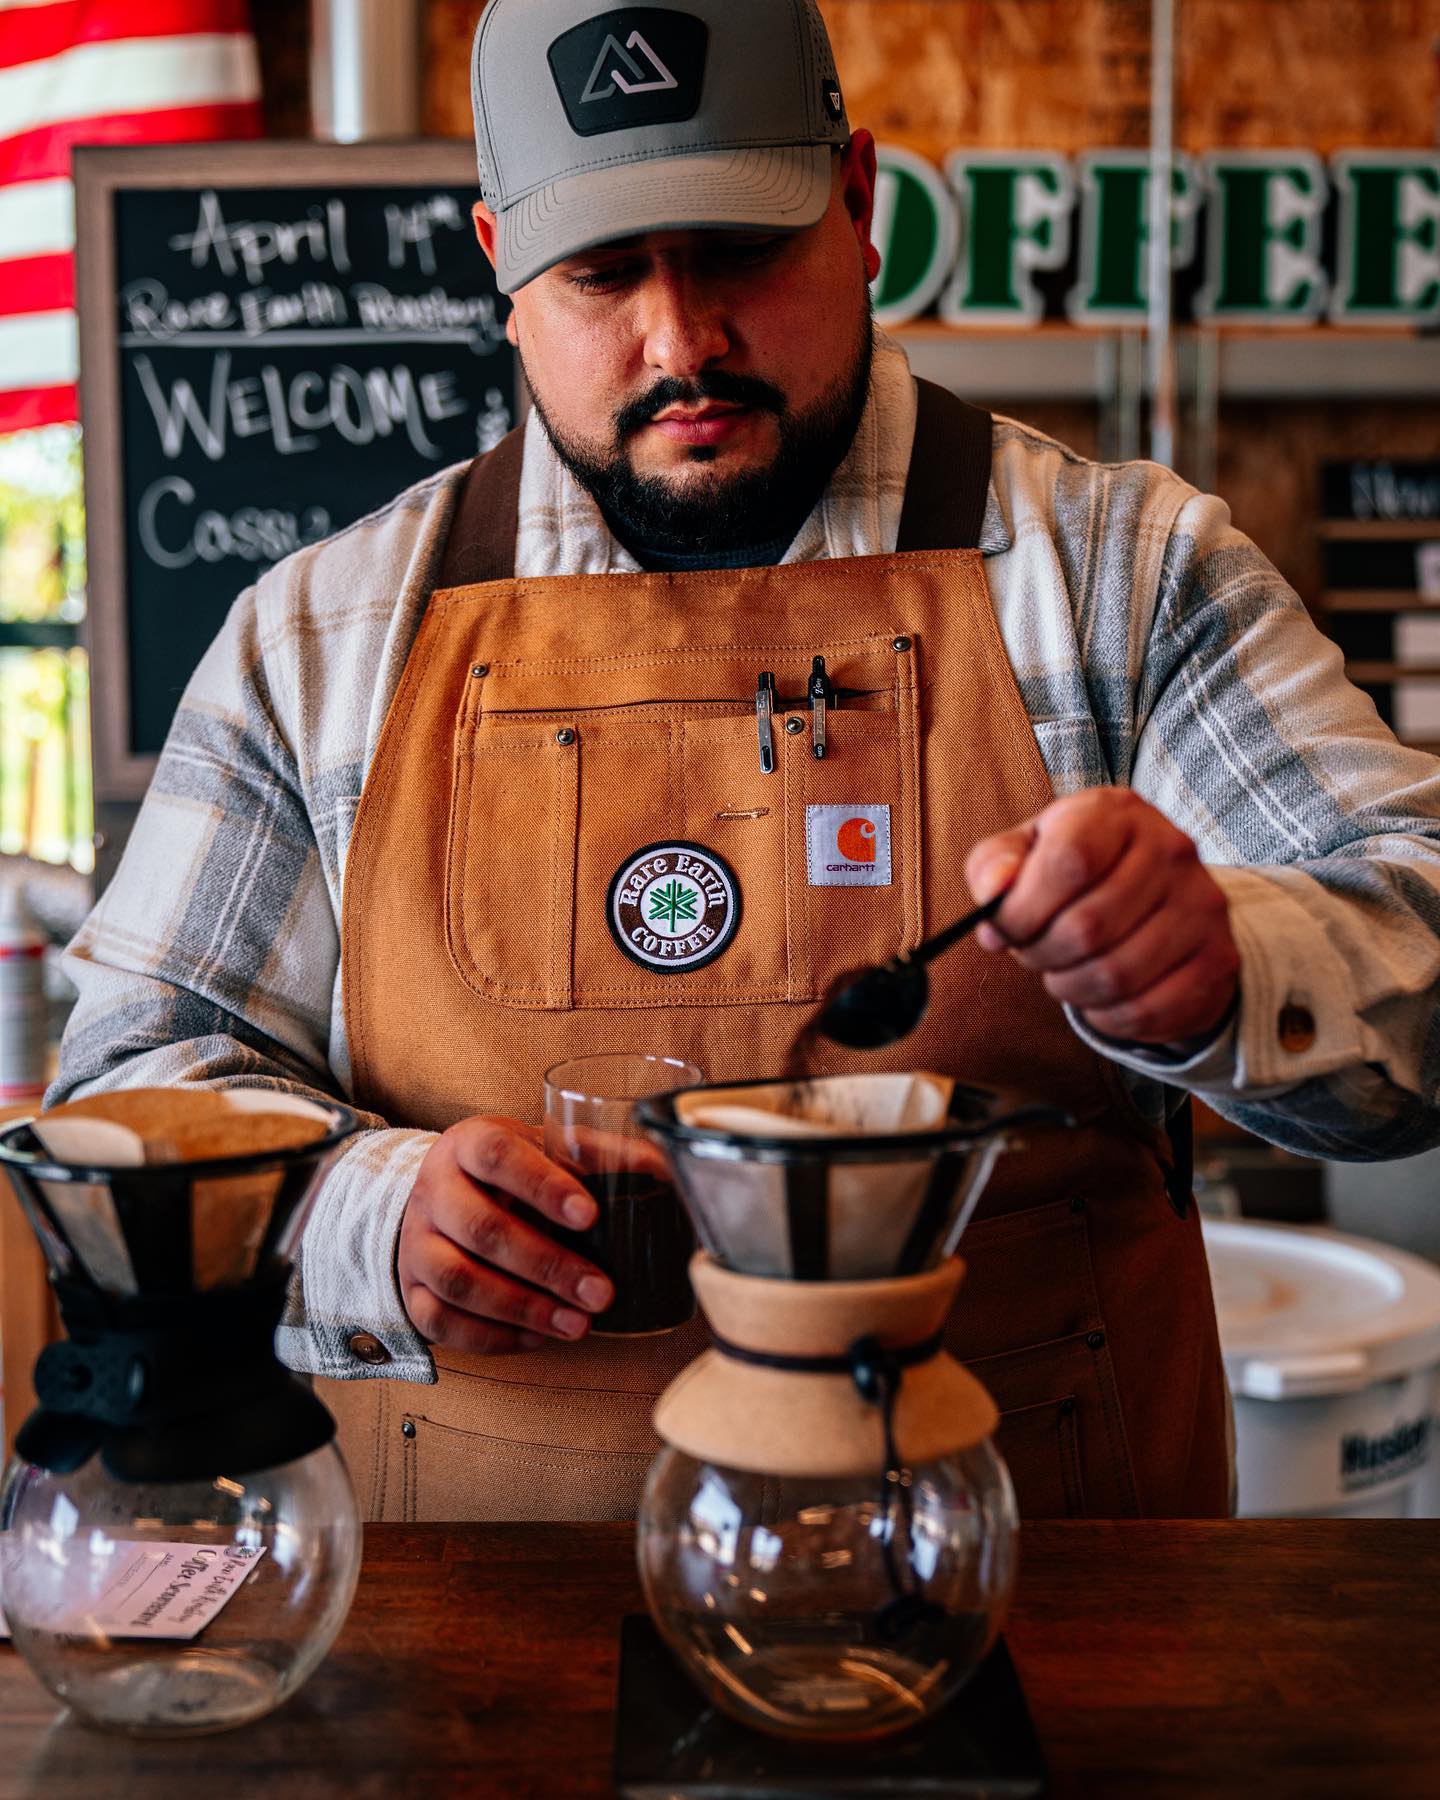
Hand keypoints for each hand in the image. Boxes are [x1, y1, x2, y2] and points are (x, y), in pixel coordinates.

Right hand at [398, 1115, 613, 1355]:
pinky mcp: (410, 1288)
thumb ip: (597, 1154)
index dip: (542, 1186)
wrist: (440, 1193)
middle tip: (600, 1292)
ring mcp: (416, 1242)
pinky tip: (537, 1337)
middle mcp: (434, 1190)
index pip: (496, 1156)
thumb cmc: (506, 1171)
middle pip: (481, 1229)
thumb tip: (661, 1168)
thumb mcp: (543, 1147)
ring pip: (458, 1280)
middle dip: (547, 1266)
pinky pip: (441, 1322)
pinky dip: (492, 1336)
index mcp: (468, 1143)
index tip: (590, 1216)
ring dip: (523, 1308)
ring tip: (577, 1324)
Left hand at [964, 790, 1238, 1046]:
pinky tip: (1100, 995)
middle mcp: (1171, 850)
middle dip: (1042, 954)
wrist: (1156, 898)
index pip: (1069, 862)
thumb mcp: (1026, 853)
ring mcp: (1202, 906)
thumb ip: (994, 866)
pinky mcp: (1218, 960)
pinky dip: (1107, 1017)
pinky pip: (1146, 1011)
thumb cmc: (1074, 872)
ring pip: (1116, 977)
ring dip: (1071, 987)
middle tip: (1036, 952)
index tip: (1006, 928)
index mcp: (1116, 813)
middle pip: (1088, 928)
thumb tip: (995, 894)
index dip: (1024, 909)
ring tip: (1065, 971)